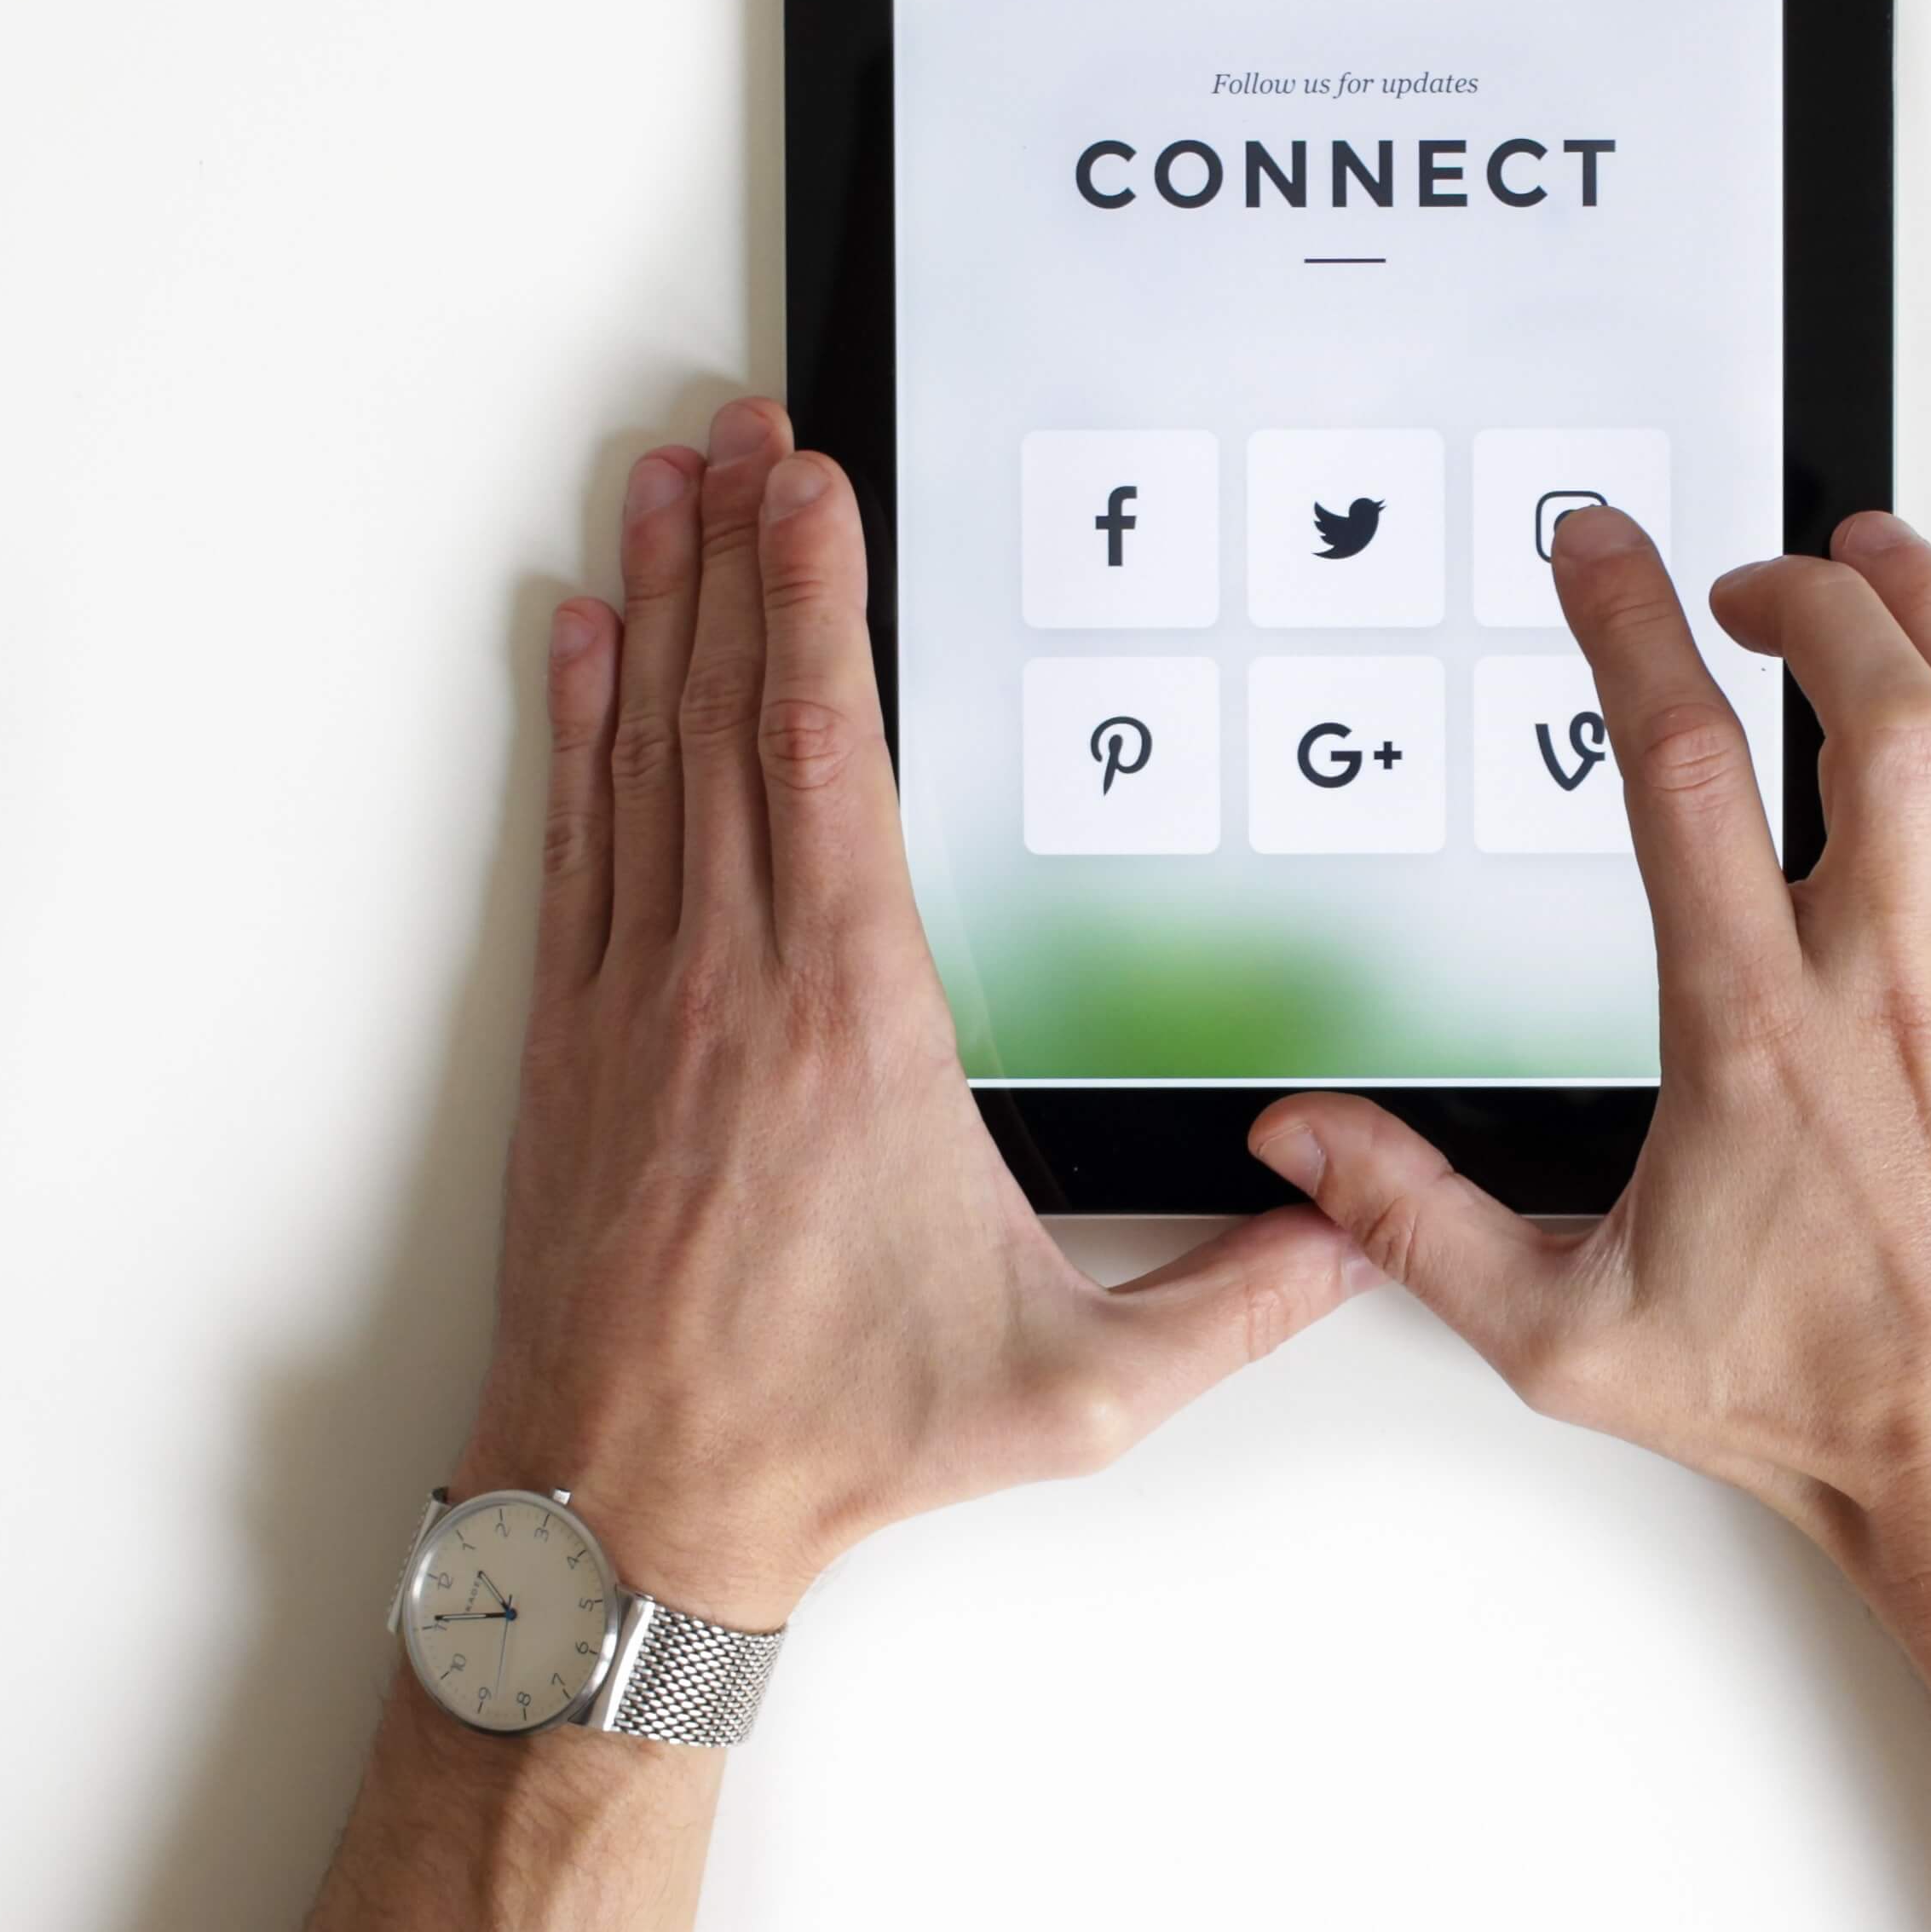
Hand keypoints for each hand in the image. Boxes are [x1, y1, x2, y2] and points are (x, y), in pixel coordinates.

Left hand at [459, 397, 1365, 1628]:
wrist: (631, 1501)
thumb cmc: (833, 1435)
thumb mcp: (1075, 1391)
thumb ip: (1231, 1305)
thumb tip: (1352, 1232)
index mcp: (855, 1023)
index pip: (828, 752)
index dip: (818, 600)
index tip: (813, 489)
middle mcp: (733, 981)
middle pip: (732, 708)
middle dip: (739, 552)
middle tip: (737, 430)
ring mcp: (639, 1000)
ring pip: (647, 750)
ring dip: (659, 604)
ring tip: (664, 484)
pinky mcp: (577, 1041)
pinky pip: (584, 837)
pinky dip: (582, 725)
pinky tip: (587, 642)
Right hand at [1251, 507, 1930, 1626]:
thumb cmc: (1808, 1403)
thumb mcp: (1565, 1333)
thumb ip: (1418, 1222)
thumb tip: (1303, 1142)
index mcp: (1750, 1029)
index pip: (1683, 767)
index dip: (1630, 626)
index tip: (1599, 548)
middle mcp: (1880, 982)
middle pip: (1874, 708)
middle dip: (1813, 597)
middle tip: (1751, 575)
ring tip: (1876, 566)